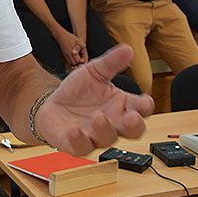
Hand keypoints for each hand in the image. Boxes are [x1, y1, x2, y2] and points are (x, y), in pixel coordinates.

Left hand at [34, 45, 154, 155]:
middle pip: (133, 131)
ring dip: (105, 129)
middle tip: (132, 118)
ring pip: (107, 139)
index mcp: (121, 105)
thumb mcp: (94, 72)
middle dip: (135, 126)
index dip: (146, 106)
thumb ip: (111, 62)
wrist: (51, 103)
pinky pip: (81, 147)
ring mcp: (95, 134)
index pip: (142, 108)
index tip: (145, 102)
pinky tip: (75, 130)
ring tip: (98, 116)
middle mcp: (112, 122)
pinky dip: (79, 140)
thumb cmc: (78, 91)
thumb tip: (128, 49)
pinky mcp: (76, 143)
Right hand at [54, 28, 87, 69]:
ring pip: (70, 63)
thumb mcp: (78, 40)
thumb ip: (82, 44)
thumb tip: (84, 47)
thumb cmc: (70, 37)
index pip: (78, 61)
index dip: (81, 61)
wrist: (61, 36)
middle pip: (74, 63)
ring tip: (76, 60)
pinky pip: (67, 61)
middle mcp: (69, 54)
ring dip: (74, 63)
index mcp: (73, 52)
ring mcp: (66, 55)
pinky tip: (72, 58)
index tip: (82, 59)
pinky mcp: (63, 54)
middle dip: (78, 63)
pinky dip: (70, 61)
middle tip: (80, 60)